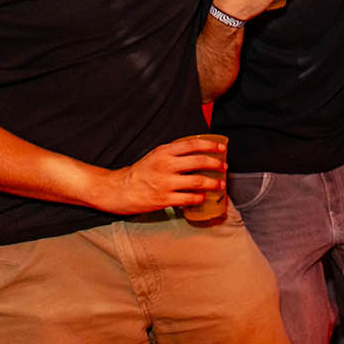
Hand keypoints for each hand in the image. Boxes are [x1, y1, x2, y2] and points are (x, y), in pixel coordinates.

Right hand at [99, 136, 226, 214]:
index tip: (222, 148)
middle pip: (199, 161)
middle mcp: (166, 165)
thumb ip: (173, 153)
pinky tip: (203, 197)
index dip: (211, 145)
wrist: (119, 189)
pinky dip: (200, 197)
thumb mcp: (155, 156)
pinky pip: (189, 198)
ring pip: (198, 181)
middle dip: (216, 164)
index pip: (193, 144)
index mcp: (164, 152)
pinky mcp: (164, 199)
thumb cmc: (139, 173)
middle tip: (224, 167)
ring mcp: (166, 182)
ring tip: (220, 185)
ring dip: (213, 183)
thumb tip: (197, 153)